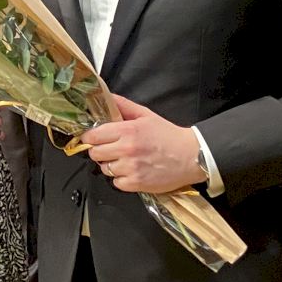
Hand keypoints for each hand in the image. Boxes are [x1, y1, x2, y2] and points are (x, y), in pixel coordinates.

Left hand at [81, 94, 205, 193]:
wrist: (190, 156)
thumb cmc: (167, 135)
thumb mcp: (145, 115)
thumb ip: (123, 105)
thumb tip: (106, 97)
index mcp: (127, 131)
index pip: (93, 136)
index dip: (90, 137)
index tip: (93, 138)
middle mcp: (126, 150)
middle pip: (94, 153)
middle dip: (99, 150)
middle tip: (110, 149)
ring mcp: (131, 168)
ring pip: (104, 169)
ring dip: (110, 165)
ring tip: (123, 160)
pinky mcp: (136, 183)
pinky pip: (116, 183)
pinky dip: (120, 179)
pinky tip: (130, 171)